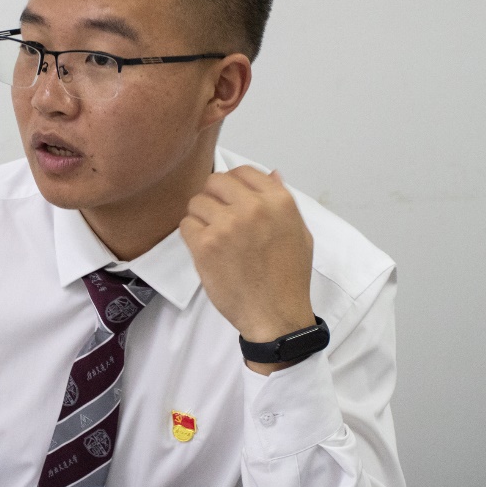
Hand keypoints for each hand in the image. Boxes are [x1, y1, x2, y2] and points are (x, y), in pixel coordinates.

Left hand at [180, 166, 315, 368]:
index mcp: (279, 201)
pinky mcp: (206, 244)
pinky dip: (192, 236)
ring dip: (201, 217)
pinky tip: (206, 250)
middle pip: (215, 182)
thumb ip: (282, 201)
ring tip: (214, 238)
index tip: (231, 200)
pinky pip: (186, 225)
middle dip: (213, 197)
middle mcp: (253, 207)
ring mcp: (227, 225)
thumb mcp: (299, 233)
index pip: (243, 171)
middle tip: (218, 219)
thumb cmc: (289, 278)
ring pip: (196, 202)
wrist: (275, 316)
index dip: (233, 184)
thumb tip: (272, 173)